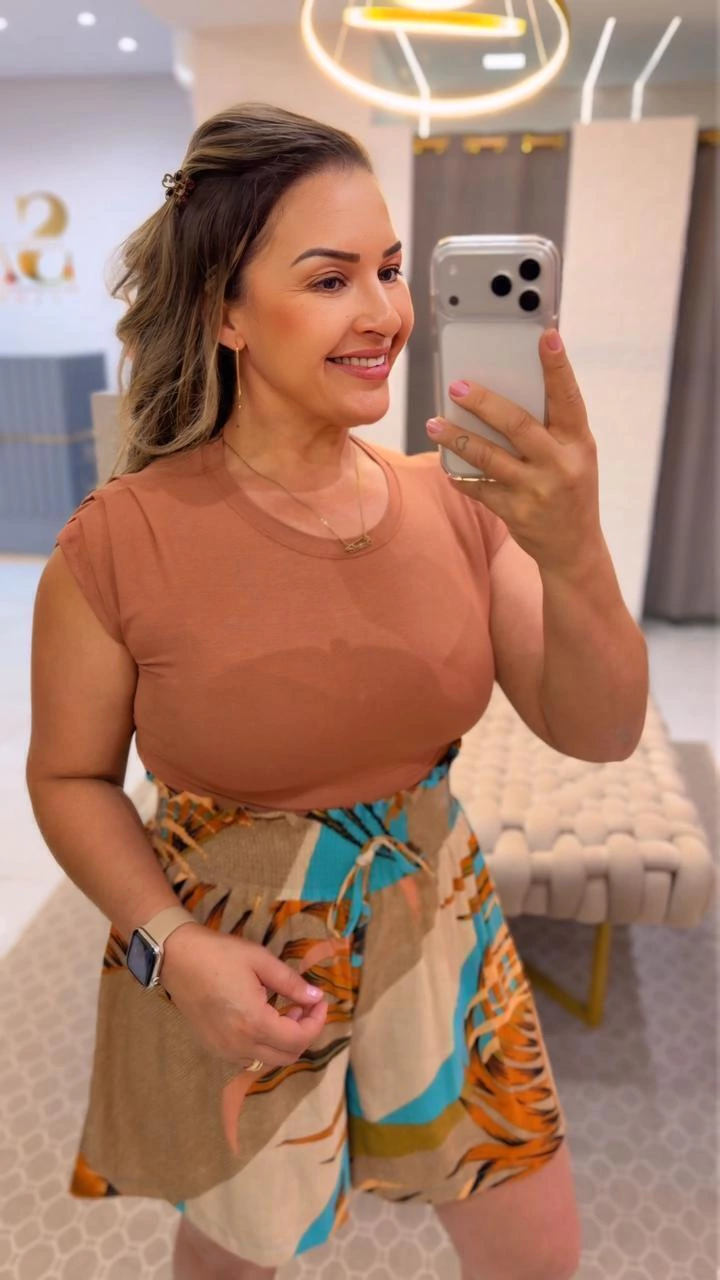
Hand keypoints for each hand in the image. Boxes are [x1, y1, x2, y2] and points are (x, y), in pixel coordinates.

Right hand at [161, 924, 327, 1070]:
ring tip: (284, 1011)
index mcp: (254, 1022)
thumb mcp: (261, 960)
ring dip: (284, 1041)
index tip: (320, 1001)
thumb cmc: (219, 954)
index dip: (317, 1022)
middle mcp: (240, 1045)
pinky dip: (264, 1046)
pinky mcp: (214, 1048)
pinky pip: (249, 1058)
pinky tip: (262, 1020)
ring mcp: (224, 1051)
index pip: (299, 1039)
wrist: (177, 957)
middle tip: (304, 1005)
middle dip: (304, 1033)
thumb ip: (291, 983)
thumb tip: (316, 996)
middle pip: (287, 1056)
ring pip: (268, 1061)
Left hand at [426, 329, 603, 576]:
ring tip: (434, 423)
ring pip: (488, 457)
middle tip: (456, 386)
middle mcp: (560, 464)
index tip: (546, 335)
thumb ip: (551, 427)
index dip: (558, 366)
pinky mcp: (514, 513)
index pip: (569, 397)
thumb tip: (504, 391)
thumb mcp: (575, 455)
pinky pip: (478, 487)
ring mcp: (536, 491)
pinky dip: (459, 473)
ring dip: (457, 437)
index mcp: (579, 442)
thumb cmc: (570, 487)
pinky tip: (445, 461)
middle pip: (517, 424)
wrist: (574, 548)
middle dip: (483, 403)